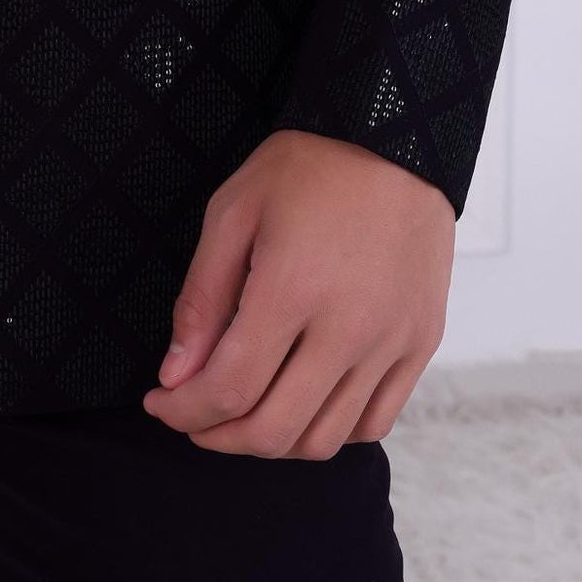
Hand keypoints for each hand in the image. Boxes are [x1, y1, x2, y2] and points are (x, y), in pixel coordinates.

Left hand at [141, 128, 452, 457]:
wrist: (395, 139)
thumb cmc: (310, 167)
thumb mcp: (234, 211)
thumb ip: (202, 298)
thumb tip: (177, 374)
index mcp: (293, 289)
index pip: (231, 389)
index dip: (185, 410)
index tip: (161, 403)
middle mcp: (348, 328)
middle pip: (275, 430)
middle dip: (218, 436)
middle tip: (193, 417)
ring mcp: (391, 342)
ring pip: (324, 439)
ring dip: (272, 442)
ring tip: (243, 412)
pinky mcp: (420, 344)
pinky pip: (373, 423)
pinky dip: (330, 432)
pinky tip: (301, 404)